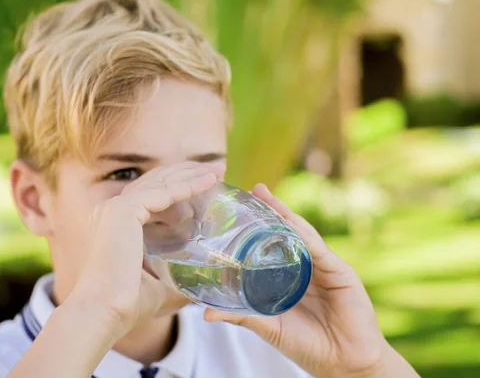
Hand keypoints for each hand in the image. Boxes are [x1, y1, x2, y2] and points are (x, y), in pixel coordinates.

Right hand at [68, 161, 225, 336]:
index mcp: (116, 223)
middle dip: (187, 172)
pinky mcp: (124, 210)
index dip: (179, 186)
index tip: (206, 184)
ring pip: (160, 182)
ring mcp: (116, 207)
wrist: (105, 312)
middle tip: (216, 170)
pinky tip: (208, 182)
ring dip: (190, 174)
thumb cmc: (127, 304)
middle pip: (156, 181)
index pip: (151, 194)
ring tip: (217, 170)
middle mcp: (113, 210)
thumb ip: (176, 281)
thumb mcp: (159, 286)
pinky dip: (187, 186)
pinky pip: (163, 192)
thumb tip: (200, 287)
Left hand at [204, 184, 418, 377]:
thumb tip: (205, 314)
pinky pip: (320, 251)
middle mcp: (308, 267)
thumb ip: (242, 316)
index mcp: (291, 276)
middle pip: (289, 232)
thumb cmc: (308, 346)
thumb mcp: (269, 327)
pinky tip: (291, 223)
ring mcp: (325, 268)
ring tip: (268, 196)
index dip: (259, 224)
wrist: (344, 365)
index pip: (274, 243)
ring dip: (287, 214)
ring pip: (304, 234)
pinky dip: (305, 237)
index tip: (240, 206)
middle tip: (254, 189)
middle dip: (273, 210)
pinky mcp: (342, 274)